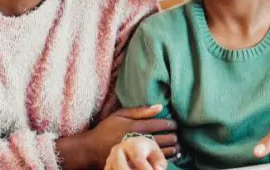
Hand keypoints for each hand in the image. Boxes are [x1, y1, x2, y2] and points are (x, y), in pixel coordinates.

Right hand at [57, 105, 178, 168]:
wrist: (91, 149)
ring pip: (160, 152)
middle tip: (178, 135)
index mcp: (134, 126)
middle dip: (173, 137)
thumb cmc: (106, 129)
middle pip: (162, 139)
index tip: (175, 124)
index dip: (169, 123)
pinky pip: (154, 161)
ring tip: (178, 146)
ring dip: (172, 149)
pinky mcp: (134, 162)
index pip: (158, 124)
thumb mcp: (120, 115)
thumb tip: (160, 106)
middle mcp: (136, 140)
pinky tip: (172, 156)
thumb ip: (140, 110)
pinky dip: (165, 159)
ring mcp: (136, 153)